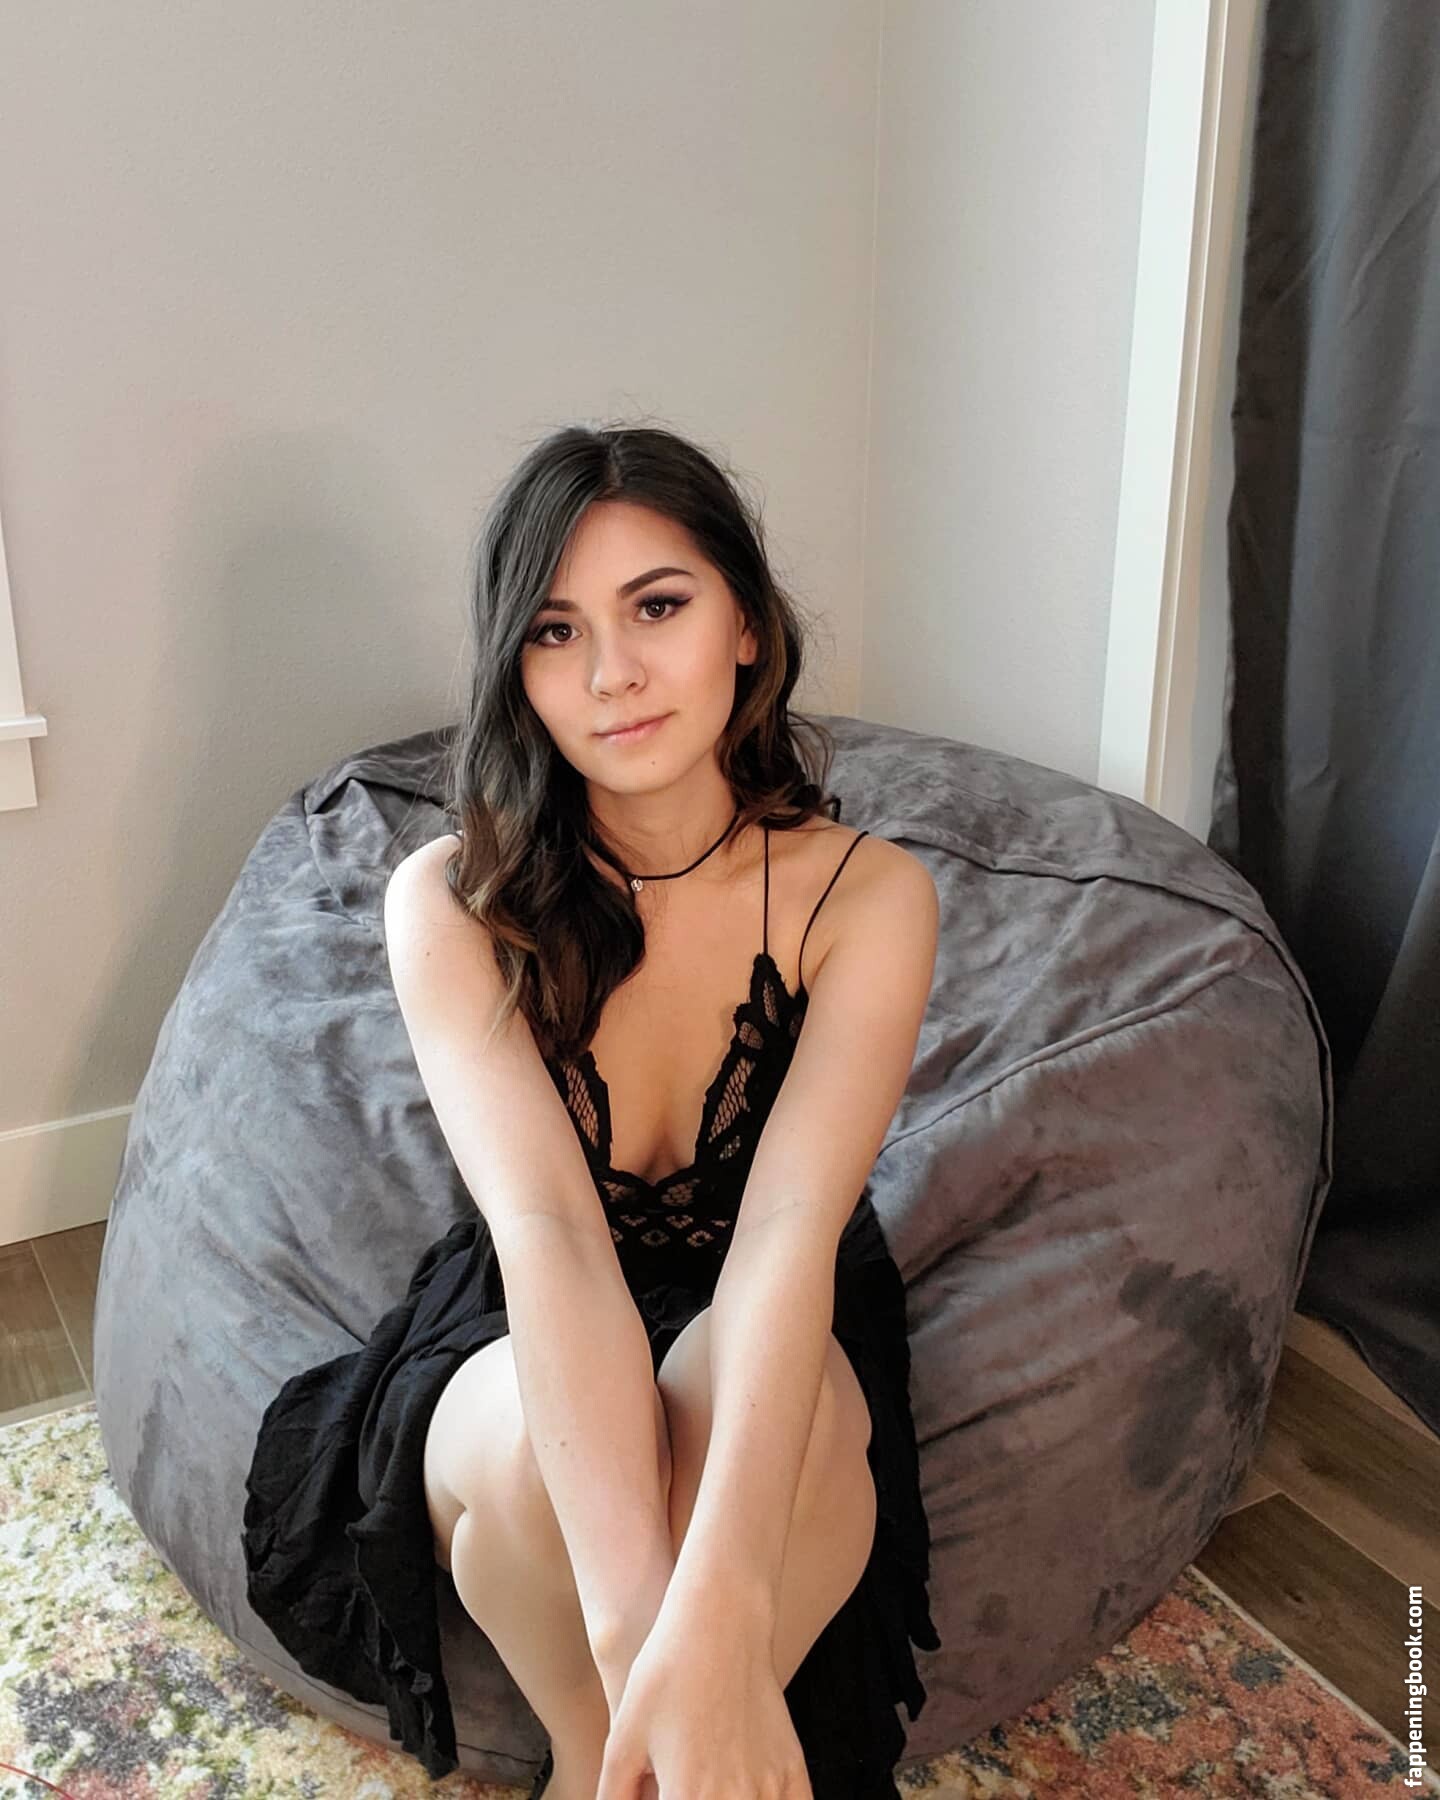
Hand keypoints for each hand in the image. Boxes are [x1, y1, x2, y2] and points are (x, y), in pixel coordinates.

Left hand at [595, 1605, 811, 1799]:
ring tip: (710, 1790)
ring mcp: (767, 1785)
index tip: (662, 1797)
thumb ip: (615, 1795)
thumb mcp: (623, 1739)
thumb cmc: (664, 1674)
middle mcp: (731, 1798)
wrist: (718, 1622)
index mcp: (686, 1796)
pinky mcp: (791, 1767)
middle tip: (683, 1788)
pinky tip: (751, 1798)